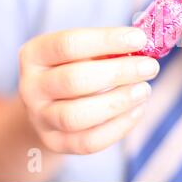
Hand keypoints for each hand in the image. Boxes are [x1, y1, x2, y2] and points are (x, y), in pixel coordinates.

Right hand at [19, 27, 158, 153]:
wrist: (50, 106)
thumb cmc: (76, 69)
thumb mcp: (84, 52)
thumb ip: (108, 48)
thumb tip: (144, 46)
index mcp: (35, 54)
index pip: (68, 44)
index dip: (107, 41)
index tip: (139, 39)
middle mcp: (31, 87)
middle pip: (74, 80)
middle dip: (119, 72)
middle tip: (150, 67)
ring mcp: (41, 118)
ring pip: (76, 116)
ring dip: (118, 101)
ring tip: (144, 89)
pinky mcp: (56, 143)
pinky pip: (88, 142)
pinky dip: (118, 127)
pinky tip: (137, 110)